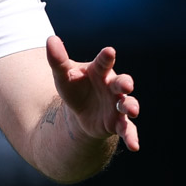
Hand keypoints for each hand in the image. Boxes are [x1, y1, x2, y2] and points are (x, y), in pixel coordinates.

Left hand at [46, 35, 139, 151]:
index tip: (109, 51)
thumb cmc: (75, 87)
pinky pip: (128, 130)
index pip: (104, 62)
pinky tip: (135, 146)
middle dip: (125, 83)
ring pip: (128, 105)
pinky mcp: (118, 123)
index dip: (106, 57)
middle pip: (122, 83)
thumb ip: (57, 59)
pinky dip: (132, 137)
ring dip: (132, 107)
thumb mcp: (63, 75)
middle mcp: (112, 87)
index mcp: (100, 71)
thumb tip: (50, 39)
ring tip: (132, 110)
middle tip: (126, 85)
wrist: (80, 112)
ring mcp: (117, 105)